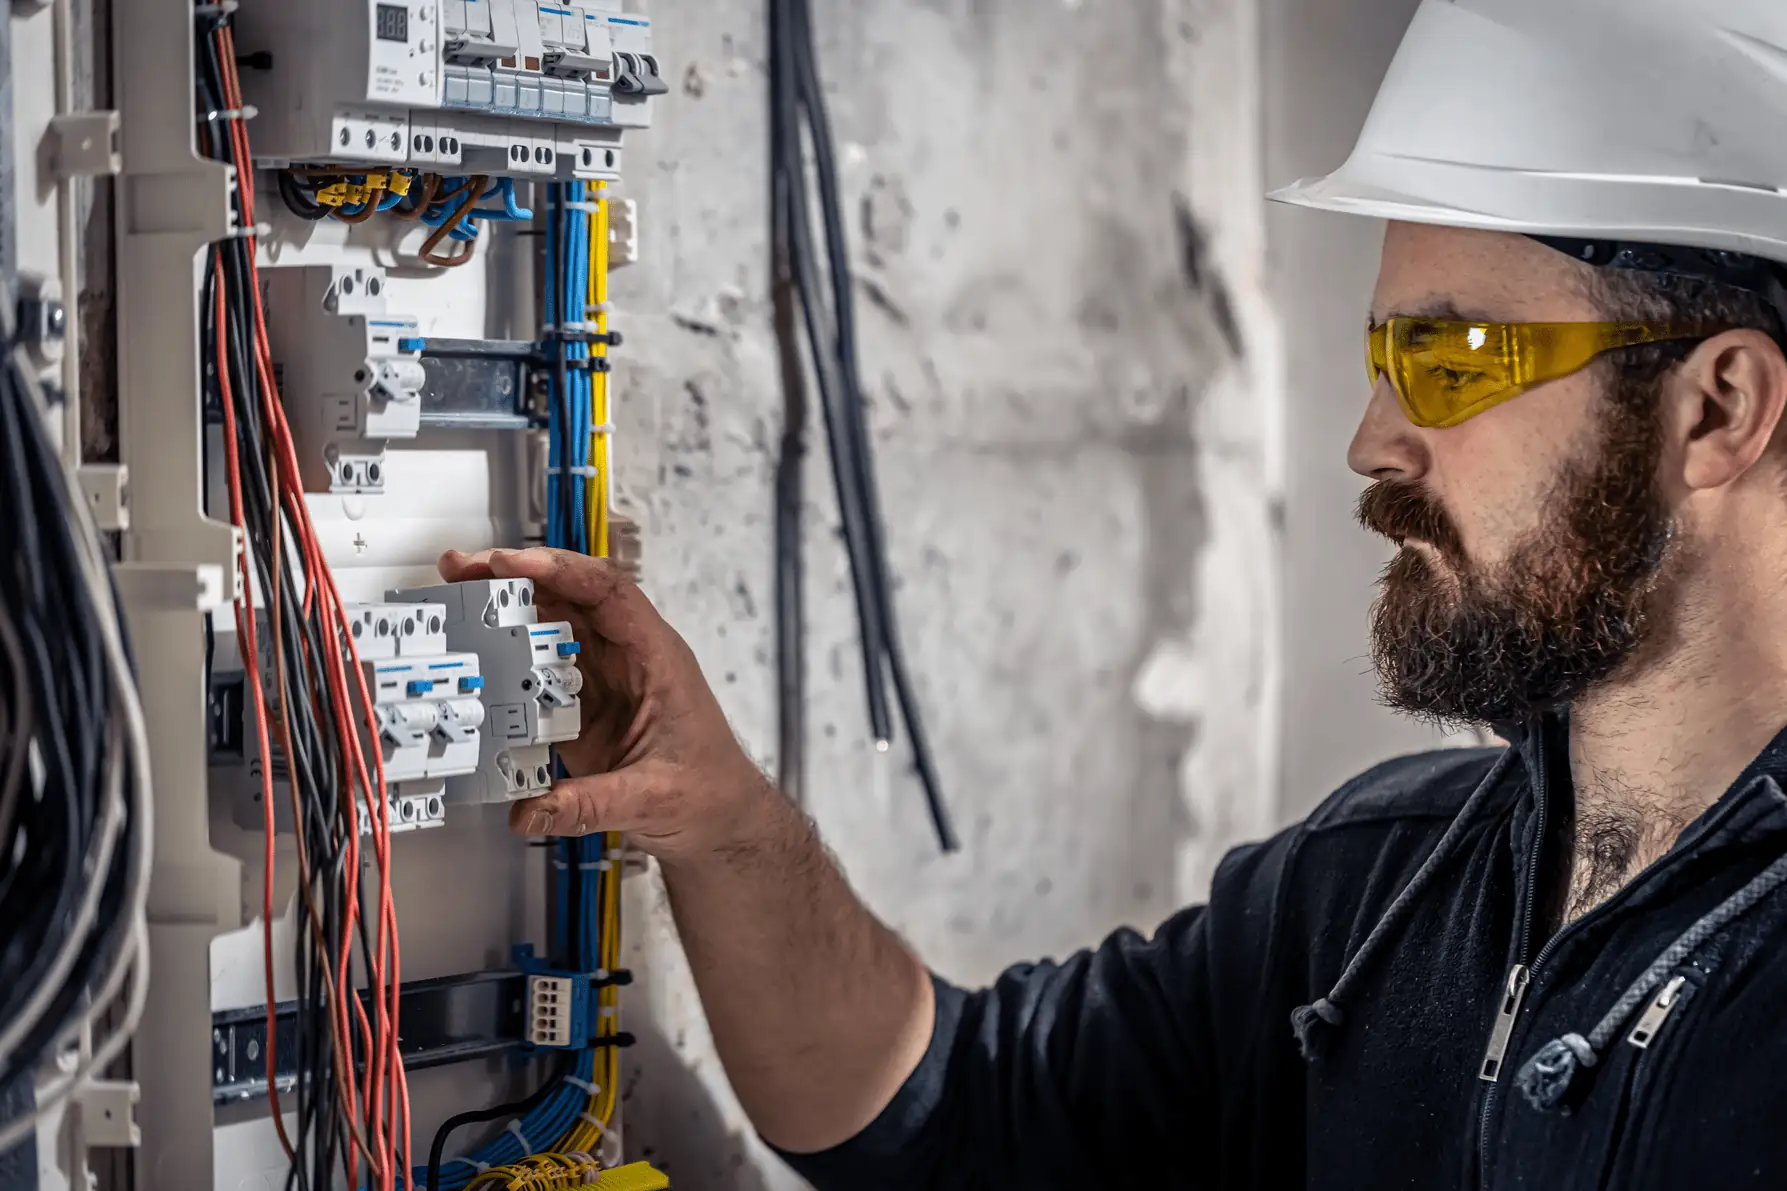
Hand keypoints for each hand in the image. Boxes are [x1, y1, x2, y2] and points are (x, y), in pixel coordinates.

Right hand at [437, 547, 780, 859]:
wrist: (718, 818)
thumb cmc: (708, 791)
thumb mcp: (653, 798)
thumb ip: (591, 804)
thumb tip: (531, 810)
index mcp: (656, 657)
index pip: (609, 592)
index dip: (561, 570)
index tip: (512, 564)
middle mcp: (627, 657)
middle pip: (571, 595)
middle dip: (516, 576)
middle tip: (465, 569)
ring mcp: (601, 678)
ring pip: (552, 624)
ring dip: (507, 608)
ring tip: (459, 594)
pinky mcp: (580, 704)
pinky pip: (540, 666)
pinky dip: (506, 654)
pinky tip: (475, 650)